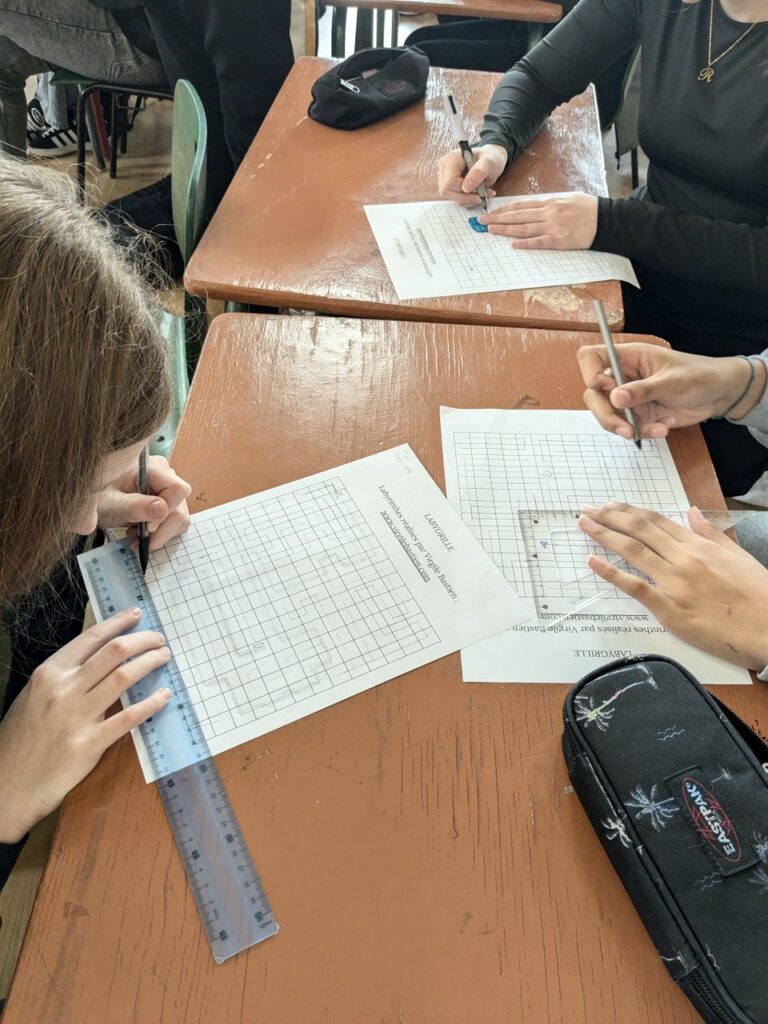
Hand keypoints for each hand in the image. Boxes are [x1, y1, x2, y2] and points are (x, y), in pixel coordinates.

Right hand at [0, 608, 171, 841]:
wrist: (7, 786)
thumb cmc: (21, 740)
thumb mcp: (33, 697)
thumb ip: (62, 677)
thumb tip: (98, 658)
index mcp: (49, 673)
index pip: (91, 638)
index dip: (118, 623)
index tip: (137, 615)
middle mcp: (63, 689)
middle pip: (114, 651)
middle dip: (143, 640)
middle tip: (159, 640)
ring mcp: (76, 716)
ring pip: (124, 677)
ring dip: (150, 663)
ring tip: (163, 658)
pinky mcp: (88, 744)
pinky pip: (128, 718)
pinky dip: (150, 704)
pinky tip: (163, 697)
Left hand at [98, 455, 191, 550]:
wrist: (92, 502)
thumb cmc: (98, 499)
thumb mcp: (112, 504)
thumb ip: (134, 506)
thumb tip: (162, 509)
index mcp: (153, 468)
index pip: (177, 490)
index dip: (166, 512)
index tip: (147, 529)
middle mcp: (166, 475)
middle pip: (180, 507)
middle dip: (161, 530)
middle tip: (138, 541)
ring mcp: (168, 489)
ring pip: (180, 518)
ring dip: (160, 534)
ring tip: (136, 537)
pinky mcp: (168, 502)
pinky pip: (176, 521)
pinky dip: (161, 533)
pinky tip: (141, 532)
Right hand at [437, 144, 506, 206]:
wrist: (491, 162)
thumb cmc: (490, 159)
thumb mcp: (489, 163)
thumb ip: (478, 172)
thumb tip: (465, 188)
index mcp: (451, 159)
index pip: (449, 181)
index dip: (463, 189)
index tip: (478, 190)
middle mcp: (444, 169)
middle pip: (447, 191)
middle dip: (466, 197)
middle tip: (482, 196)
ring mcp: (445, 179)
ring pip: (450, 198)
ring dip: (468, 201)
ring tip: (483, 195)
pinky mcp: (450, 188)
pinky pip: (455, 200)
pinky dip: (468, 201)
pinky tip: (478, 196)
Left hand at [477, 192, 597, 248]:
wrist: (606, 220)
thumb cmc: (589, 208)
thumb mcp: (568, 198)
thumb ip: (550, 203)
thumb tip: (535, 207)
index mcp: (550, 202)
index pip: (521, 206)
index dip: (504, 209)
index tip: (491, 212)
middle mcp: (548, 213)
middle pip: (517, 216)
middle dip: (498, 219)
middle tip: (482, 221)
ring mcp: (552, 227)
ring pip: (524, 228)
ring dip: (505, 230)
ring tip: (491, 230)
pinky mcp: (559, 240)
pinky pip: (538, 242)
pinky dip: (524, 243)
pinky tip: (512, 244)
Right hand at [577, 343, 763, 439]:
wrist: (718, 394)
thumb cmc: (698, 375)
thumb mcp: (672, 381)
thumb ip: (643, 390)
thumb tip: (615, 399)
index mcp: (628, 358)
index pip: (591, 358)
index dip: (589, 372)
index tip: (604, 388)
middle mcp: (622, 377)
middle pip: (593, 394)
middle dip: (606, 415)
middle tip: (625, 429)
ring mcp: (628, 398)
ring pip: (608, 415)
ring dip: (627, 428)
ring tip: (656, 429)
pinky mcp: (637, 415)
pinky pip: (628, 428)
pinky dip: (644, 432)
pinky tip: (664, 427)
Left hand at [577, 503, 767, 670]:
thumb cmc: (759, 595)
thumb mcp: (738, 556)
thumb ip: (711, 533)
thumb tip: (691, 511)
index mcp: (700, 546)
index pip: (657, 521)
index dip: (630, 511)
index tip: (610, 505)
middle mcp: (684, 559)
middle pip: (639, 530)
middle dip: (610, 517)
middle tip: (588, 510)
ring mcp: (675, 583)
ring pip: (632, 551)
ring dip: (604, 535)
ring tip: (584, 524)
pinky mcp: (670, 609)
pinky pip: (634, 586)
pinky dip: (610, 572)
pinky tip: (592, 561)